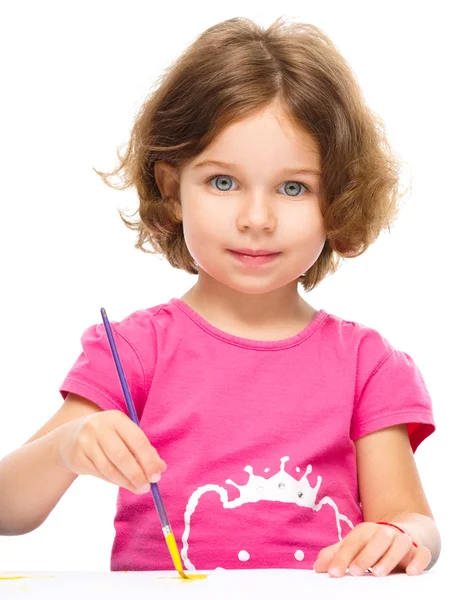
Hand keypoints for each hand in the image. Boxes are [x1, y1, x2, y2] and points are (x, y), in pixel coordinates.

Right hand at [57, 410, 165, 494]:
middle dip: (137, 474)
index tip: (156, 475)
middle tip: (147, 487)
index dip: (148, 460)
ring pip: (109, 468)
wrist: (71, 437)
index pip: (137, 440)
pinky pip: (100, 474)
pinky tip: (122, 482)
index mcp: (116, 418)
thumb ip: (144, 449)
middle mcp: (99, 427)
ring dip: (126, 482)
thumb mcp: (125, 434)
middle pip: (121, 455)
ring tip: (138, 488)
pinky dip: (114, 481)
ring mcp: (85, 442)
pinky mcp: (77, 457)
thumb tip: (160, 468)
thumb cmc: (109, 436)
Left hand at [313, 522, 431, 576]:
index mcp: (366, 532)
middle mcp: (385, 533)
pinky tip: (411, 572)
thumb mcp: (354, 547)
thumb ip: (336, 555)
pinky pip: (422, 553)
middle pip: (376, 539)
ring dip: (389, 557)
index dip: (341, 556)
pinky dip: (418, 561)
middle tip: (354, 571)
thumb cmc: (373, 544)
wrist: (403, 533)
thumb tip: (317, 567)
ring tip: (377, 573)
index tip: (332, 572)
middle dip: (364, 555)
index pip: (353, 542)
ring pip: (399, 544)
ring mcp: (404, 540)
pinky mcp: (419, 550)